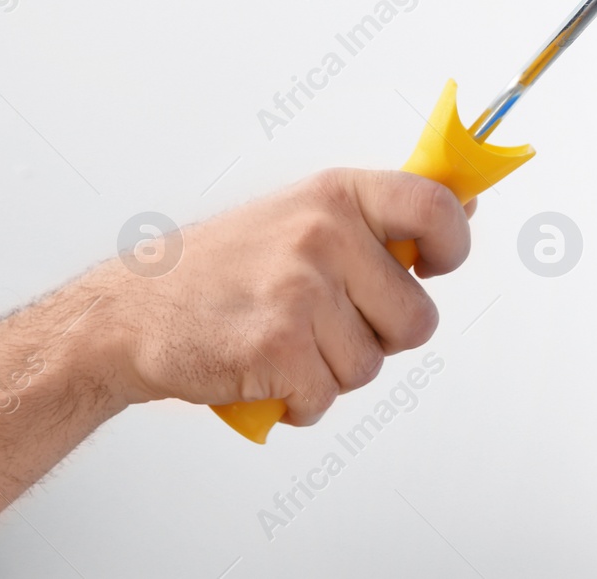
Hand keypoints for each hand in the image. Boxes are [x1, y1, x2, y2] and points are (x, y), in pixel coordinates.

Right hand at [97, 169, 472, 425]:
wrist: (130, 311)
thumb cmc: (225, 266)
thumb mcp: (305, 212)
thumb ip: (381, 218)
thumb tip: (466, 208)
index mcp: (338, 194)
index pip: (437, 208)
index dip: (453, 246)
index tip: (436, 268)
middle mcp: (323, 234)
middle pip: (417, 318)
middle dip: (380, 337)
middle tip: (327, 324)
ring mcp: (300, 290)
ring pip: (371, 366)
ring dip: (332, 372)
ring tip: (284, 342)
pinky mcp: (277, 346)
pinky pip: (327, 398)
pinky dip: (299, 402)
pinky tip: (264, 372)